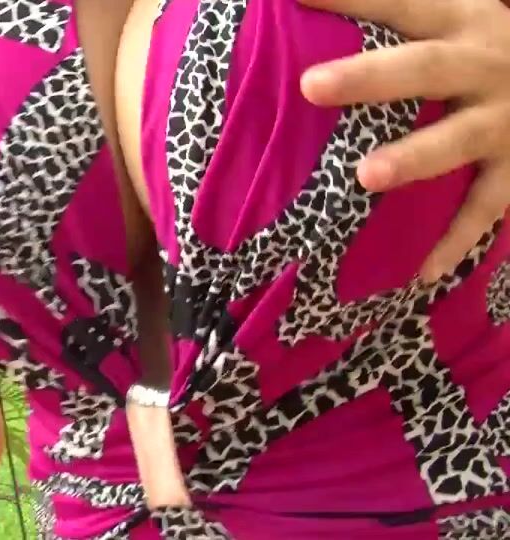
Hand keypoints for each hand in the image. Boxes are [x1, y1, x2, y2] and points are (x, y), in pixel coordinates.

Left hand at [298, 0, 509, 281]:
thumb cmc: (491, 52)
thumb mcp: (459, 18)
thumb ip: (398, 13)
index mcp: (464, 20)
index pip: (398, 4)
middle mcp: (486, 65)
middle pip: (423, 67)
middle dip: (368, 77)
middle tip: (310, 85)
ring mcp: (505, 122)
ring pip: (456, 140)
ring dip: (413, 158)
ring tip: (365, 177)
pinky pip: (485, 209)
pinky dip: (456, 241)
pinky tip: (421, 272)